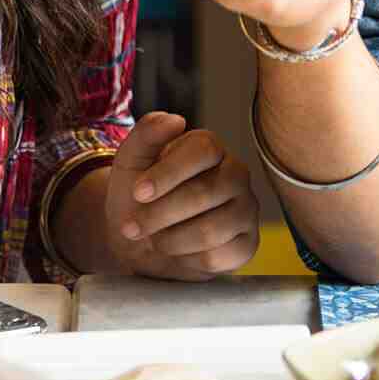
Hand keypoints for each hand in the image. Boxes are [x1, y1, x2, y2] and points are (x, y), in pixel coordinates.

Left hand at [106, 112, 259, 279]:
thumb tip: (174, 120)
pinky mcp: (247, 244)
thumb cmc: (139, 196)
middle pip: (204, 193)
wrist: (141, 239)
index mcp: (210, 147)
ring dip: (170, 240)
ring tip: (155, 238)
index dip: (169, 173)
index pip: (203, 150)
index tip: (137, 192)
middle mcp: (235, 174)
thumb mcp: (131, 161)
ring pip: (211, 229)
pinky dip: (187, 259)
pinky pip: (218, 257)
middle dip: (159, 215)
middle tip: (132, 227)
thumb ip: (147, 133)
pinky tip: (179, 251)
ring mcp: (246, 209)